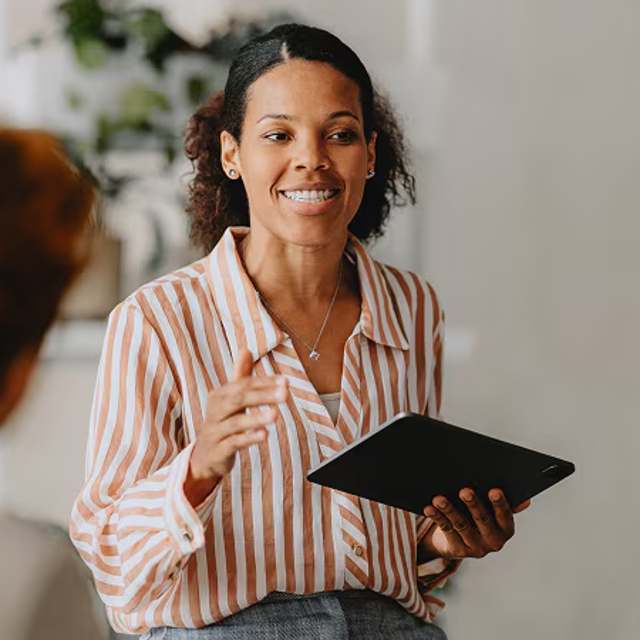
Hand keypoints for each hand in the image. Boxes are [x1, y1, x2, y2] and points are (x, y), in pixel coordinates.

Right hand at [185, 349, 287, 505]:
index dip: (264, 383)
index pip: (243, 385)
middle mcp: (215, 411)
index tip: (285, 382)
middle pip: (238, 400)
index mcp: (219, 395)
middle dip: (262, 396)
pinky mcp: (218, 450)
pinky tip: (264, 435)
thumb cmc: (223, 421)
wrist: (204, 455)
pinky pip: (233, 443)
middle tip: (285, 394)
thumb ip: (240, 376)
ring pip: (235, 423)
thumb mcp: (231, 399)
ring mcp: (215, 431)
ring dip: (256, 418)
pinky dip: (248, 439)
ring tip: (276, 415)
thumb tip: (246, 349)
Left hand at [421, 488, 530, 560]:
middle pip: (482, 520)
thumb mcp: (494, 514)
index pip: (505, 516)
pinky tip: (430, 507)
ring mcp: (474, 547)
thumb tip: (525, 500)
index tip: (494, 490)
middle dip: (473, 504)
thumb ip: (507, 506)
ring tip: (440, 498)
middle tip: (465, 490)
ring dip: (450, 509)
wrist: (459, 543)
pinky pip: (446, 529)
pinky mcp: (456, 549)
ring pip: (461, 524)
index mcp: (505, 530)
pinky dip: (437, 517)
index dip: (500, 504)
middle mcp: (493, 541)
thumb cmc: (479, 520)